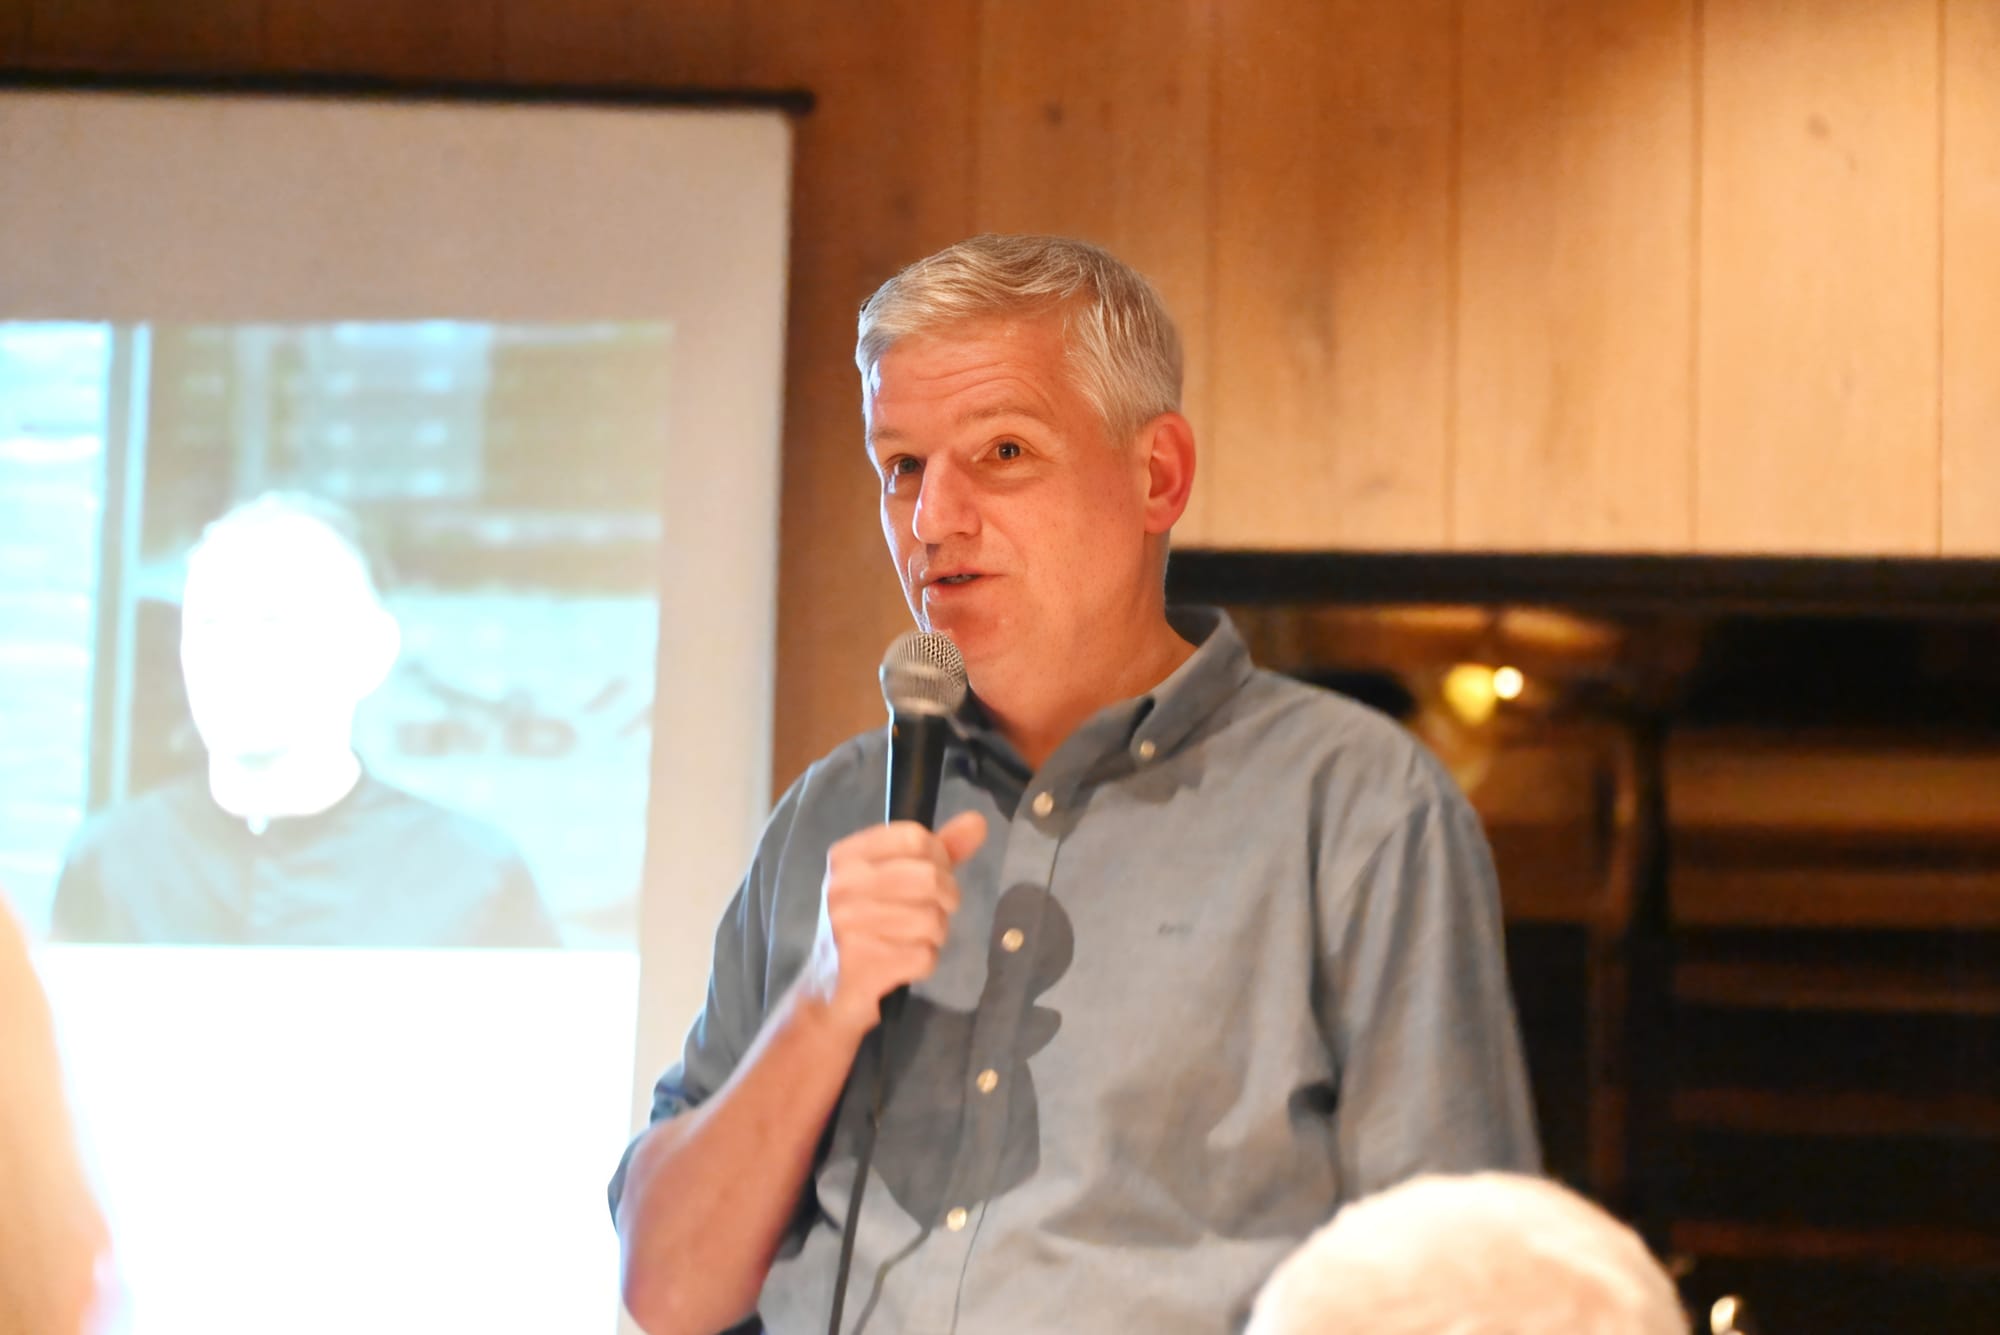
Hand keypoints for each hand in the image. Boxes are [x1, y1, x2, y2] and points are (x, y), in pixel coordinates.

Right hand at [802, 811, 986, 1035]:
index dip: (938, 859)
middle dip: (944, 899)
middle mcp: (843, 886)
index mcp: (847, 856)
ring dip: (935, 935)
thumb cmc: (866, 927)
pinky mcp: (863, 963)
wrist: (829, 991)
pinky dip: (924, 962)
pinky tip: (902, 963)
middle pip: (929, 877)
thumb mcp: (896, 879)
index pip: (914, 837)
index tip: (930, 875)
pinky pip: (926, 956)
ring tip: (911, 939)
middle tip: (929, 911)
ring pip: (932, 919)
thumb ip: (939, 850)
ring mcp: (849, 925)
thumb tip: (978, 821)